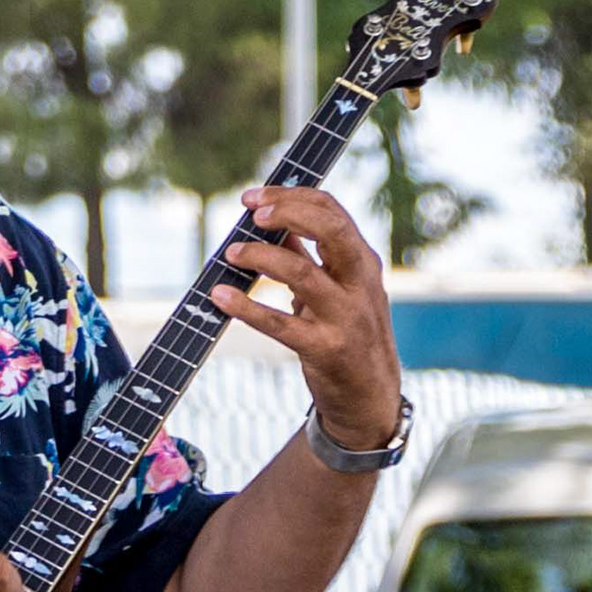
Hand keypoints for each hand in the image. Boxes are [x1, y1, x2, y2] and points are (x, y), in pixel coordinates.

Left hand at [212, 186, 402, 449]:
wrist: (370, 394)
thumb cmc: (347, 330)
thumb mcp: (335, 287)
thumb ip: (306, 254)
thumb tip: (267, 219)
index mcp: (361, 261)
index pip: (333, 212)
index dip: (292, 197)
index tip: (253, 197)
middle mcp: (360, 283)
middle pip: (332, 231)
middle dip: (289, 213)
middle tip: (252, 213)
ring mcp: (346, 316)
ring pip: (303, 274)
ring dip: (261, 257)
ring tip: (231, 253)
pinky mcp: (326, 349)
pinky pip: (281, 325)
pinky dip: (247, 308)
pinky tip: (220, 297)